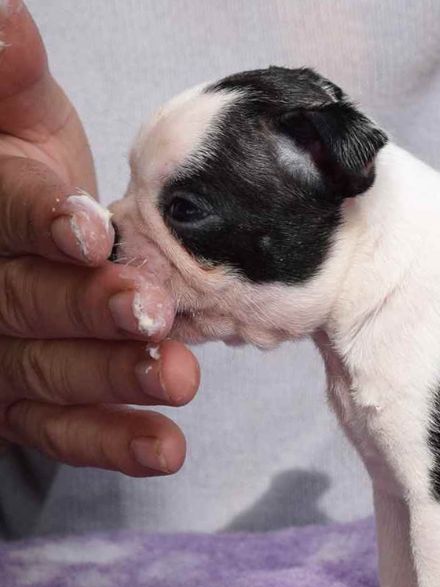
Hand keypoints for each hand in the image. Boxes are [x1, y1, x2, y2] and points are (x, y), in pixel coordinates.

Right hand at [0, 2, 198, 474]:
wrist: (26, 245)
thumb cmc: (26, 175)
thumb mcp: (18, 121)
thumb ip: (7, 82)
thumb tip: (8, 18)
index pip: (0, 209)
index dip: (40, 219)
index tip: (90, 230)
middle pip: (24, 300)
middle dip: (88, 308)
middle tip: (151, 312)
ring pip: (47, 368)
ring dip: (114, 376)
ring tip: (179, 378)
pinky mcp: (21, 405)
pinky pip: (61, 429)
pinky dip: (112, 440)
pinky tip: (166, 448)